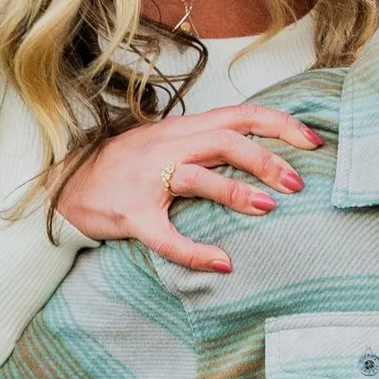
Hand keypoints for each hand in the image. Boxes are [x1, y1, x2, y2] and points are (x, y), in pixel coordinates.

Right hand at [58, 105, 322, 275]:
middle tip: (299, 182)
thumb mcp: (167, 144)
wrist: (64, 185)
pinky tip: (221, 263)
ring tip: (269, 208)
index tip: (314, 141)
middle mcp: (166, 146)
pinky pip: (165, 234)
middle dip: (268, 158)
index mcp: (181, 129)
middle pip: (225, 139)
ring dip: (237, 191)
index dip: (280, 124)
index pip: (239, 114)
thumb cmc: (124, 167)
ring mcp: (146, 179)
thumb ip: (206, 144)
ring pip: (198, 176)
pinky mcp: (130, 214)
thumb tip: (259, 152)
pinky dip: (194, 251)